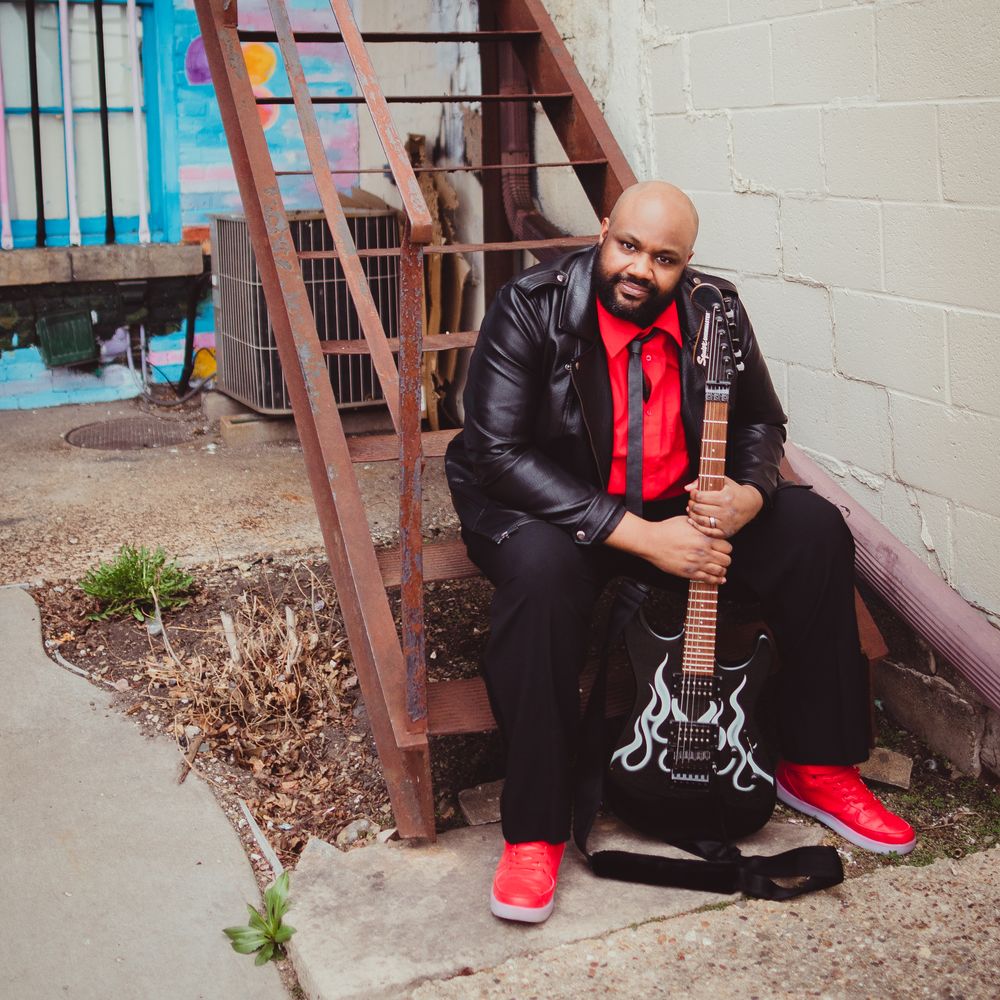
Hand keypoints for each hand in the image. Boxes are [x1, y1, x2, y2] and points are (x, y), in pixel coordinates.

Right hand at [605, 513, 732, 585]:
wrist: (651, 542)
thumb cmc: (666, 530)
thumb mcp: (686, 521)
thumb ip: (700, 524)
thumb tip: (706, 523)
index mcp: (704, 538)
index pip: (727, 547)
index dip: (726, 547)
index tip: (721, 548)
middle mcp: (703, 552)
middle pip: (727, 560)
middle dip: (725, 559)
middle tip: (721, 558)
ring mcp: (697, 564)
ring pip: (720, 571)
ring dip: (721, 570)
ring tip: (719, 568)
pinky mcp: (689, 573)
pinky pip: (709, 580)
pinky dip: (716, 580)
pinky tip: (718, 579)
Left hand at [685, 477, 762, 538]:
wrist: (751, 504)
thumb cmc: (734, 491)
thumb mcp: (723, 481)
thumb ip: (704, 480)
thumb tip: (687, 488)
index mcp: (725, 497)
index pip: (700, 497)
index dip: (693, 494)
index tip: (694, 493)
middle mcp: (726, 511)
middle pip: (699, 508)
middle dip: (691, 504)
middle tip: (691, 501)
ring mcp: (726, 523)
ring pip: (701, 520)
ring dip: (692, 514)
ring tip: (691, 509)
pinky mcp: (725, 532)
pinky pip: (707, 531)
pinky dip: (697, 526)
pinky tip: (692, 520)